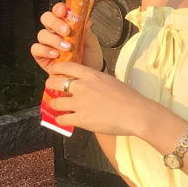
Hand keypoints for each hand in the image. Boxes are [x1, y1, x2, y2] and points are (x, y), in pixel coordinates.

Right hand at [31, 3, 103, 73]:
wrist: (87, 76)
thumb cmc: (89, 57)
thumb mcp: (91, 43)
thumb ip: (86, 31)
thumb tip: (86, 20)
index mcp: (66, 24)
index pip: (58, 11)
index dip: (59, 9)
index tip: (64, 11)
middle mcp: (54, 32)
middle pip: (46, 19)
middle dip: (55, 23)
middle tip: (66, 31)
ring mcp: (46, 44)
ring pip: (42, 34)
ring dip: (54, 39)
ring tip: (67, 47)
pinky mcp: (41, 56)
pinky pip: (36, 49)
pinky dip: (45, 50)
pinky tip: (55, 55)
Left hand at [45, 61, 161, 135]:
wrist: (136, 113)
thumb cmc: (129, 97)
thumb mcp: (110, 80)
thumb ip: (96, 81)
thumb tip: (90, 84)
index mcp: (91, 74)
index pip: (66, 66)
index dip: (57, 69)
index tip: (55, 73)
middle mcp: (82, 87)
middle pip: (54, 82)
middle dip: (50, 86)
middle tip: (52, 90)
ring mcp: (80, 103)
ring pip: (55, 102)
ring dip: (54, 105)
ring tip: (57, 106)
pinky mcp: (81, 120)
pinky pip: (62, 119)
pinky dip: (61, 120)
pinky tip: (64, 120)